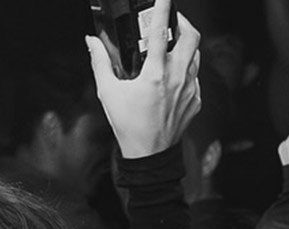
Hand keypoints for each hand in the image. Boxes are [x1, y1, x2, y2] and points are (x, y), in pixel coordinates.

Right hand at [85, 0, 202, 158]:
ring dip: (186, 45)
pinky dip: (187, 68)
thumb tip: (91, 42)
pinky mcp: (196, 98)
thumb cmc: (128, 125)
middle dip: (183, 22)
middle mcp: (177, 78)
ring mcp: (190, 88)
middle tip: (172, 21)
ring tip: (172, 46)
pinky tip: (174, 74)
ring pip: (196, 54)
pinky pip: (196, 74)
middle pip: (191, 36)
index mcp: (154, 74)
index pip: (159, 33)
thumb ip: (100, 63)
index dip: (162, 10)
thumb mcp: (108, 92)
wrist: (149, 154)